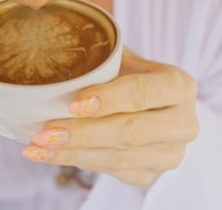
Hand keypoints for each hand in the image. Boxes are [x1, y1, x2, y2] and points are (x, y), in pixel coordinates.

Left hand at [23, 47, 198, 185]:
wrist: (147, 102)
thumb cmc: (126, 74)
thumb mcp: (119, 57)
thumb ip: (97, 55)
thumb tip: (49, 48)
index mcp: (178, 85)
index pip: (142, 92)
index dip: (108, 99)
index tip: (73, 104)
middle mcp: (183, 122)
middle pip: (130, 132)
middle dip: (82, 134)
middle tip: (44, 133)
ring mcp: (170, 153)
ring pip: (118, 158)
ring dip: (73, 153)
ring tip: (38, 146)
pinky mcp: (152, 173)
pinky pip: (112, 172)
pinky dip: (77, 162)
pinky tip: (50, 155)